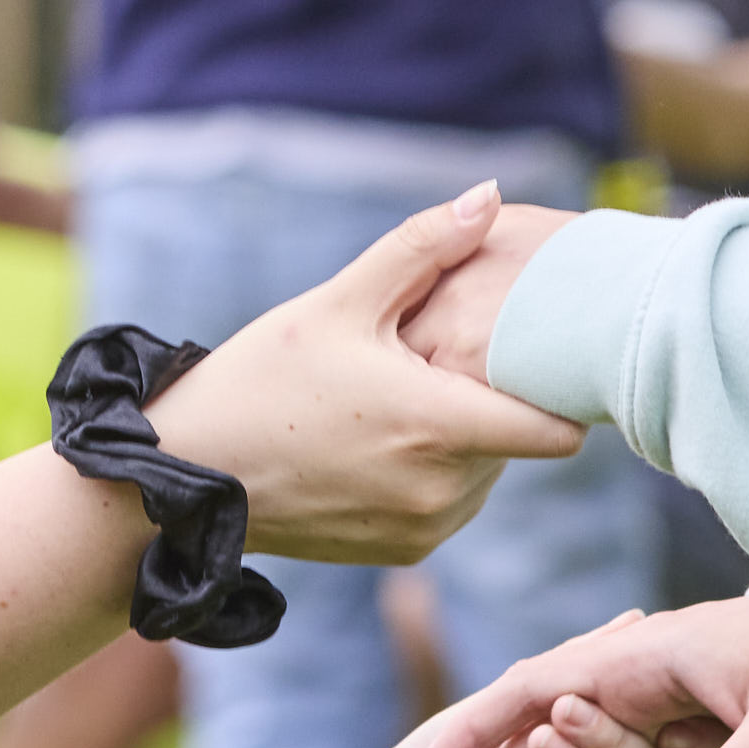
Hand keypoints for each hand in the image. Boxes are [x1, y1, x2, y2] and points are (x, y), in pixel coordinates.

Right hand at [148, 185, 587, 561]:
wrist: (190, 473)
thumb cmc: (261, 379)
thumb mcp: (340, 301)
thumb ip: (423, 247)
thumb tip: (492, 196)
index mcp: (437, 427)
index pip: (557, 429)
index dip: (558, 387)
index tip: (541, 352)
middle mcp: (442, 491)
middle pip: (519, 440)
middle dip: (494, 398)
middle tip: (443, 359)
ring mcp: (426, 528)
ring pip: (489, 471)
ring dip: (467, 436)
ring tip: (408, 395)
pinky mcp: (407, 551)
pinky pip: (454, 502)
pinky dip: (436, 471)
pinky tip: (384, 438)